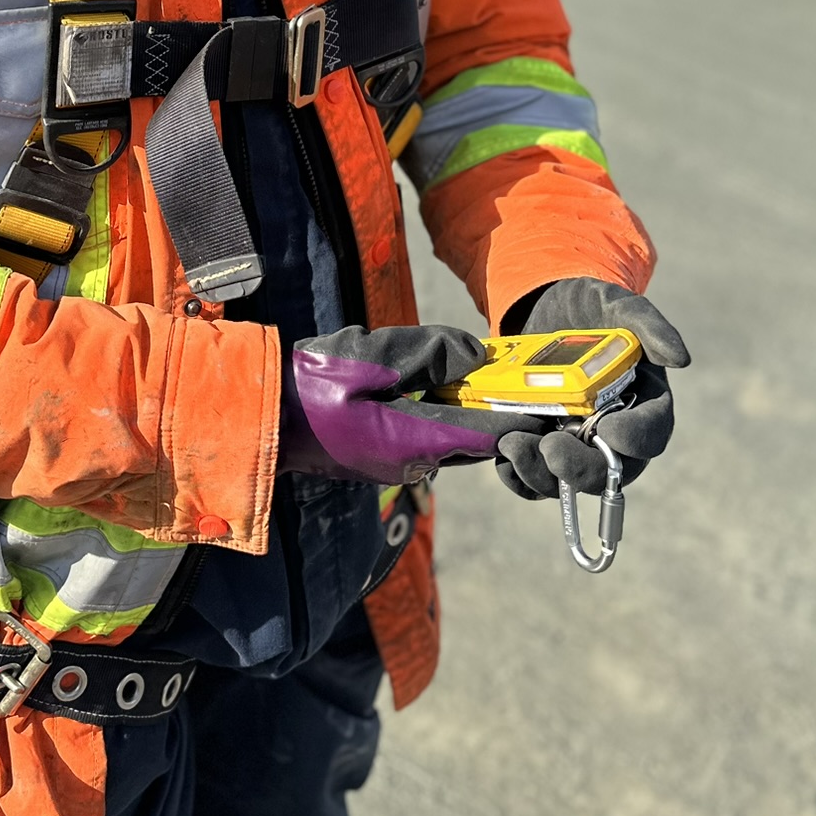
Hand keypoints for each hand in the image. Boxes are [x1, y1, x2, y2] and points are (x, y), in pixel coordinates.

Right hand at [281, 323, 532, 486]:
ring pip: (453, 435)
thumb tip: (476, 356)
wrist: (261, 416)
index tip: (554, 393)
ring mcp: (397, 463)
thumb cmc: (309, 383)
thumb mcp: (373, 353)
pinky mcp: (383, 456)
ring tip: (487, 371)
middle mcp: (414, 462)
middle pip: (476, 436)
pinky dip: (445, 411)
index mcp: (416, 441)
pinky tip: (441, 383)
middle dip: (501, 406)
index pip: (490, 432)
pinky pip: (428, 434)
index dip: (524, 412)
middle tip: (525, 373)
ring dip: (471, 406)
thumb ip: (431, 352)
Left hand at [495, 277, 689, 502]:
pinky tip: (501, 457)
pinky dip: (517, 476)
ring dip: (540, 473)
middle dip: (580, 467)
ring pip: (567, 482)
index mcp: (644, 404)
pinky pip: (534, 479)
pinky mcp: (543, 447)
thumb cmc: (593, 310)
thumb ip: (648, 326)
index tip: (611, 430)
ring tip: (514, 445)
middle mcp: (613, 434)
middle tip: (552, 449)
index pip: (651, 433)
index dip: (635, 438)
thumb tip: (682, 358)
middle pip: (608, 470)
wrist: (548, 310)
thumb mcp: (619, 306)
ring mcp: (576, 444)